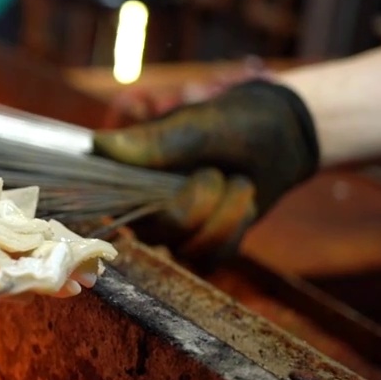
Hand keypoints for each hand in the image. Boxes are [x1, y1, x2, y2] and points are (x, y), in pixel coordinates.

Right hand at [93, 81, 320, 257]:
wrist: (280, 136)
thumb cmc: (233, 121)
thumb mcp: (199, 125)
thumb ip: (156, 140)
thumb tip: (100, 144)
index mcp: (125, 169)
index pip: (106, 198)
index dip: (139, 201)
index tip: (180, 184)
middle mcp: (137, 202)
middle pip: (156, 230)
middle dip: (200, 203)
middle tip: (216, 172)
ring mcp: (167, 227)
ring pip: (186, 247)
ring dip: (225, 216)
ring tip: (238, 183)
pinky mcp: (195, 244)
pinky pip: (209, 258)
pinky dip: (234, 231)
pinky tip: (243, 205)